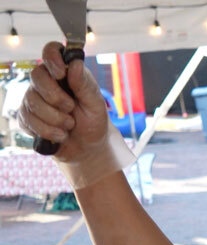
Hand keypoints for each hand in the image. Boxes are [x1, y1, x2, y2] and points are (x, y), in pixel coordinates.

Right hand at [19, 42, 109, 162]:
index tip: (61, 74)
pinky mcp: (26, 116)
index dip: (52, 58)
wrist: (87, 147)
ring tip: (69, 125)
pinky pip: (27, 119)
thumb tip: (75, 63)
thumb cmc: (93, 122)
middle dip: (57, 98)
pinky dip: (47, 131)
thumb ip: (85, 84)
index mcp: (65, 72)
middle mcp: (46, 81)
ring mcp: (33, 97)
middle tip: (71, 109)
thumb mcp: (95, 104)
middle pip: (37, 76)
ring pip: (32, 101)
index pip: (51, 50)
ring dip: (55, 119)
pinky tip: (59, 135)